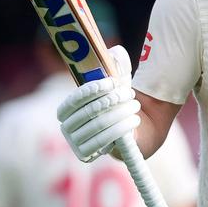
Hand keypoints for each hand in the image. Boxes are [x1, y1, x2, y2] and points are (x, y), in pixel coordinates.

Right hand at [57, 45, 140, 161]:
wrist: (140, 126)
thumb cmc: (122, 102)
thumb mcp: (118, 81)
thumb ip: (115, 64)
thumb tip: (115, 51)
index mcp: (67, 109)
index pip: (73, 100)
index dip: (90, 91)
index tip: (111, 82)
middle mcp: (68, 127)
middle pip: (90, 112)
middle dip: (113, 101)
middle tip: (130, 95)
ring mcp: (77, 143)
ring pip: (99, 126)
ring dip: (121, 114)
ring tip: (135, 107)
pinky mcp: (91, 155)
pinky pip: (106, 142)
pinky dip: (122, 128)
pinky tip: (134, 121)